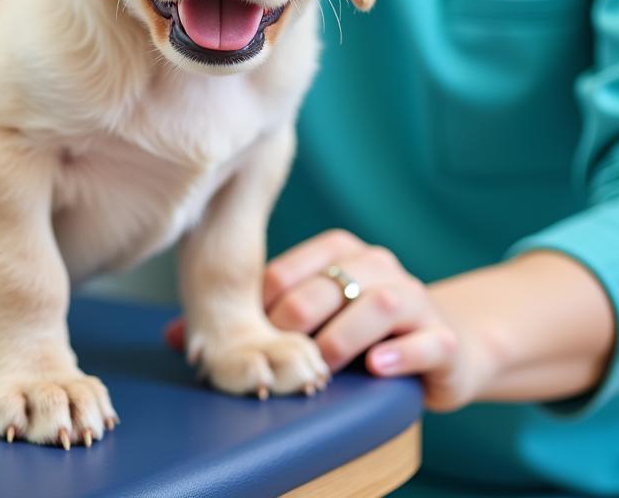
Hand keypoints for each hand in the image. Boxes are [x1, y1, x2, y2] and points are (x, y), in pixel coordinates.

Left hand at [165, 229, 499, 411]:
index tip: (251, 330)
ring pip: (382, 302)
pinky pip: (427, 340)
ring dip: (347, 332)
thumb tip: (175, 336)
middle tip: (280, 348)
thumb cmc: (358, 327)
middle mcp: (379, 266)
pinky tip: (376, 366)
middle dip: (301, 315)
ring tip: (323, 360)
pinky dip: (401, 353)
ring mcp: (415, 298)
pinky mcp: (443, 339)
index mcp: (341, 251)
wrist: (444, 344)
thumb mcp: (309, 316)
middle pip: (334, 280)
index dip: (268, 299)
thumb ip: (253, 320)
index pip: (295, 265)